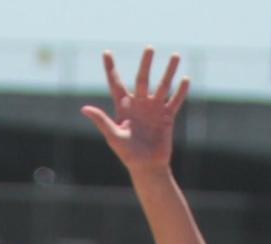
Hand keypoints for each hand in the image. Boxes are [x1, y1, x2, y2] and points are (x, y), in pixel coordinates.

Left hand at [82, 48, 189, 173]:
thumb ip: (102, 121)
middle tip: (149, 48)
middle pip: (142, 79)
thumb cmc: (128, 154)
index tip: (106, 53)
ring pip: (163, 85)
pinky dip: (181, 91)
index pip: (116, 83)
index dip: (110, 68)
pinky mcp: (167, 117)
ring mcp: (154, 109)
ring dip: (169, 71)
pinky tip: (185, 78)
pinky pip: (175, 101)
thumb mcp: (114, 136)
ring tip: (175, 56)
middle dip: (146, 64)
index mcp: (124, 107)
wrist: (147, 167)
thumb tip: (84, 109)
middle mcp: (139, 104)